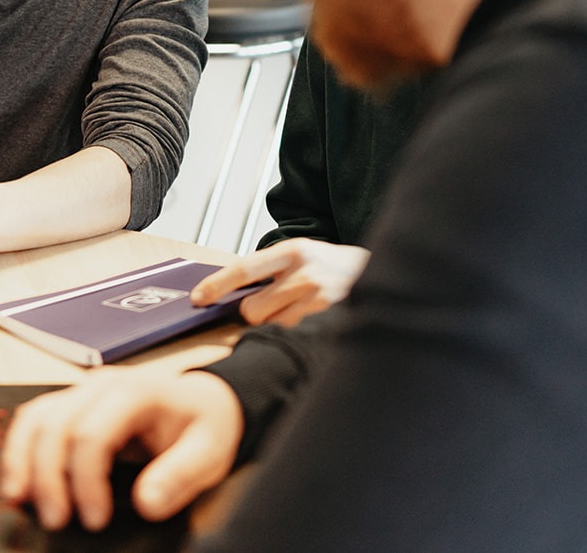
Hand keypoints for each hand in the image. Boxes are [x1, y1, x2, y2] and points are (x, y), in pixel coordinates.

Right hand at [1, 369, 241, 531]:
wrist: (206, 401)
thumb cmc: (206, 423)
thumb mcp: (210, 451)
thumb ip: (181, 476)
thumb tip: (147, 502)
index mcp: (136, 392)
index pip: (93, 433)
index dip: (86, 480)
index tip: (94, 520)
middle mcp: (102, 385)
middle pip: (56, 425)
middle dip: (49, 476)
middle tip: (56, 520)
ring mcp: (83, 392)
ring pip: (36, 418)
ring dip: (23, 461)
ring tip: (21, 500)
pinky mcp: (72, 404)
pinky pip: (35, 420)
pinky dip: (20, 450)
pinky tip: (19, 482)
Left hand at [190, 239, 369, 326]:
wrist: (388, 274)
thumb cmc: (335, 269)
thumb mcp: (304, 258)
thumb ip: (272, 271)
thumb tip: (230, 291)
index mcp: (293, 250)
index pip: (244, 269)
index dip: (217, 285)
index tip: (198, 298)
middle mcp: (305, 272)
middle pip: (253, 308)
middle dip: (253, 314)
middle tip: (270, 308)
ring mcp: (320, 299)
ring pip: (273, 326)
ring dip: (278, 325)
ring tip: (300, 312)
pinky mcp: (331, 321)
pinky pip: (295, 336)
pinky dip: (297, 333)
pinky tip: (312, 321)